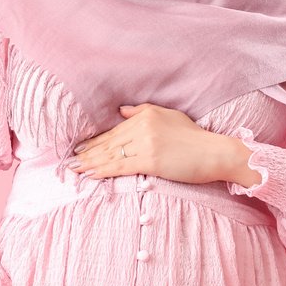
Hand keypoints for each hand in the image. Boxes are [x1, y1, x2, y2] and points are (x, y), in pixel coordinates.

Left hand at [67, 103, 252, 185]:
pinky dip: (103, 170)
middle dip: (87, 153)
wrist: (215, 152)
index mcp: (145, 114)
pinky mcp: (150, 160)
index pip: (114, 131)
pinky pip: (120, 166)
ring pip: (111, 154)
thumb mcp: (169, 116)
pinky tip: (91, 174)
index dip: (95, 141)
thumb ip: (143, 111)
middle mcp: (142, 126)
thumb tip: (120, 111)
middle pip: (109, 142)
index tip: (80, 148)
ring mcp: (145, 143)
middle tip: (70, 161)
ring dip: (90, 163)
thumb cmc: (196, 138)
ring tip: (75, 169)